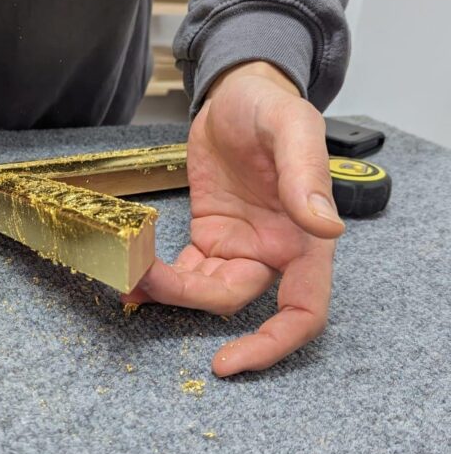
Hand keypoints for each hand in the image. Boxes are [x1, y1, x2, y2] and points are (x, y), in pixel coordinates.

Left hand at [123, 62, 344, 376]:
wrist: (235, 92)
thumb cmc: (270, 105)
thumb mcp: (292, 127)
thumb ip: (307, 175)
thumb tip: (326, 227)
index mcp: (304, 238)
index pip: (303, 310)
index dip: (272, 344)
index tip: (229, 362)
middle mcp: (272, 251)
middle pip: (234, 302)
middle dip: (187, 300)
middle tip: (143, 280)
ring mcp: (237, 246)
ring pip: (203, 290)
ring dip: (166, 289)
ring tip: (128, 271)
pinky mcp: (209, 236)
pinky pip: (185, 270)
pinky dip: (159, 276)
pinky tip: (134, 271)